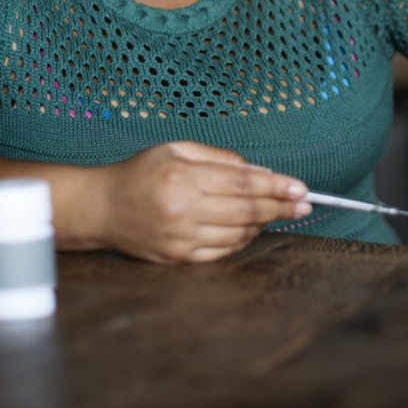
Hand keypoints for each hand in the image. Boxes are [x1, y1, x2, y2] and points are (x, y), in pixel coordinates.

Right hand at [95, 142, 309, 262]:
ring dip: (264, 224)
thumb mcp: (177, 149)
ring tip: (278, 213)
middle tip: (305, 205)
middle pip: (246, 211)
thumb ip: (219, 157)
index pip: (243, 183)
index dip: (276, 186)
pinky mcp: (178, 258)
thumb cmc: (141, 172)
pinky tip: (251, 229)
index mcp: (183, 178)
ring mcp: (181, 238)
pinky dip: (243, 240)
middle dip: (281, 207)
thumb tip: (258, 171)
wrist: (102, 208)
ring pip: (239, 234)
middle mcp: (183, 211)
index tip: (300, 188)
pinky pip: (223, 251)